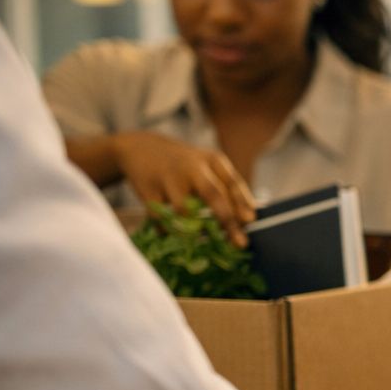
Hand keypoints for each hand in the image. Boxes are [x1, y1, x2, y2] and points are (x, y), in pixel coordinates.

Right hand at [113, 132, 256, 246]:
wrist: (140, 147)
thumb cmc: (184, 165)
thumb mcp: (207, 166)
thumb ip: (226, 188)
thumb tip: (246, 221)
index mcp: (212, 160)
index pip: (232, 182)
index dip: (242, 203)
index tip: (250, 220)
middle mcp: (192, 167)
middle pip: (213, 195)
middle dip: (228, 220)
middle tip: (240, 243)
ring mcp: (169, 178)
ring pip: (185, 210)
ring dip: (196, 230)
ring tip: (203, 239)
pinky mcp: (148, 190)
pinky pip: (162, 218)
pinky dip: (169, 230)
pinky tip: (173, 233)